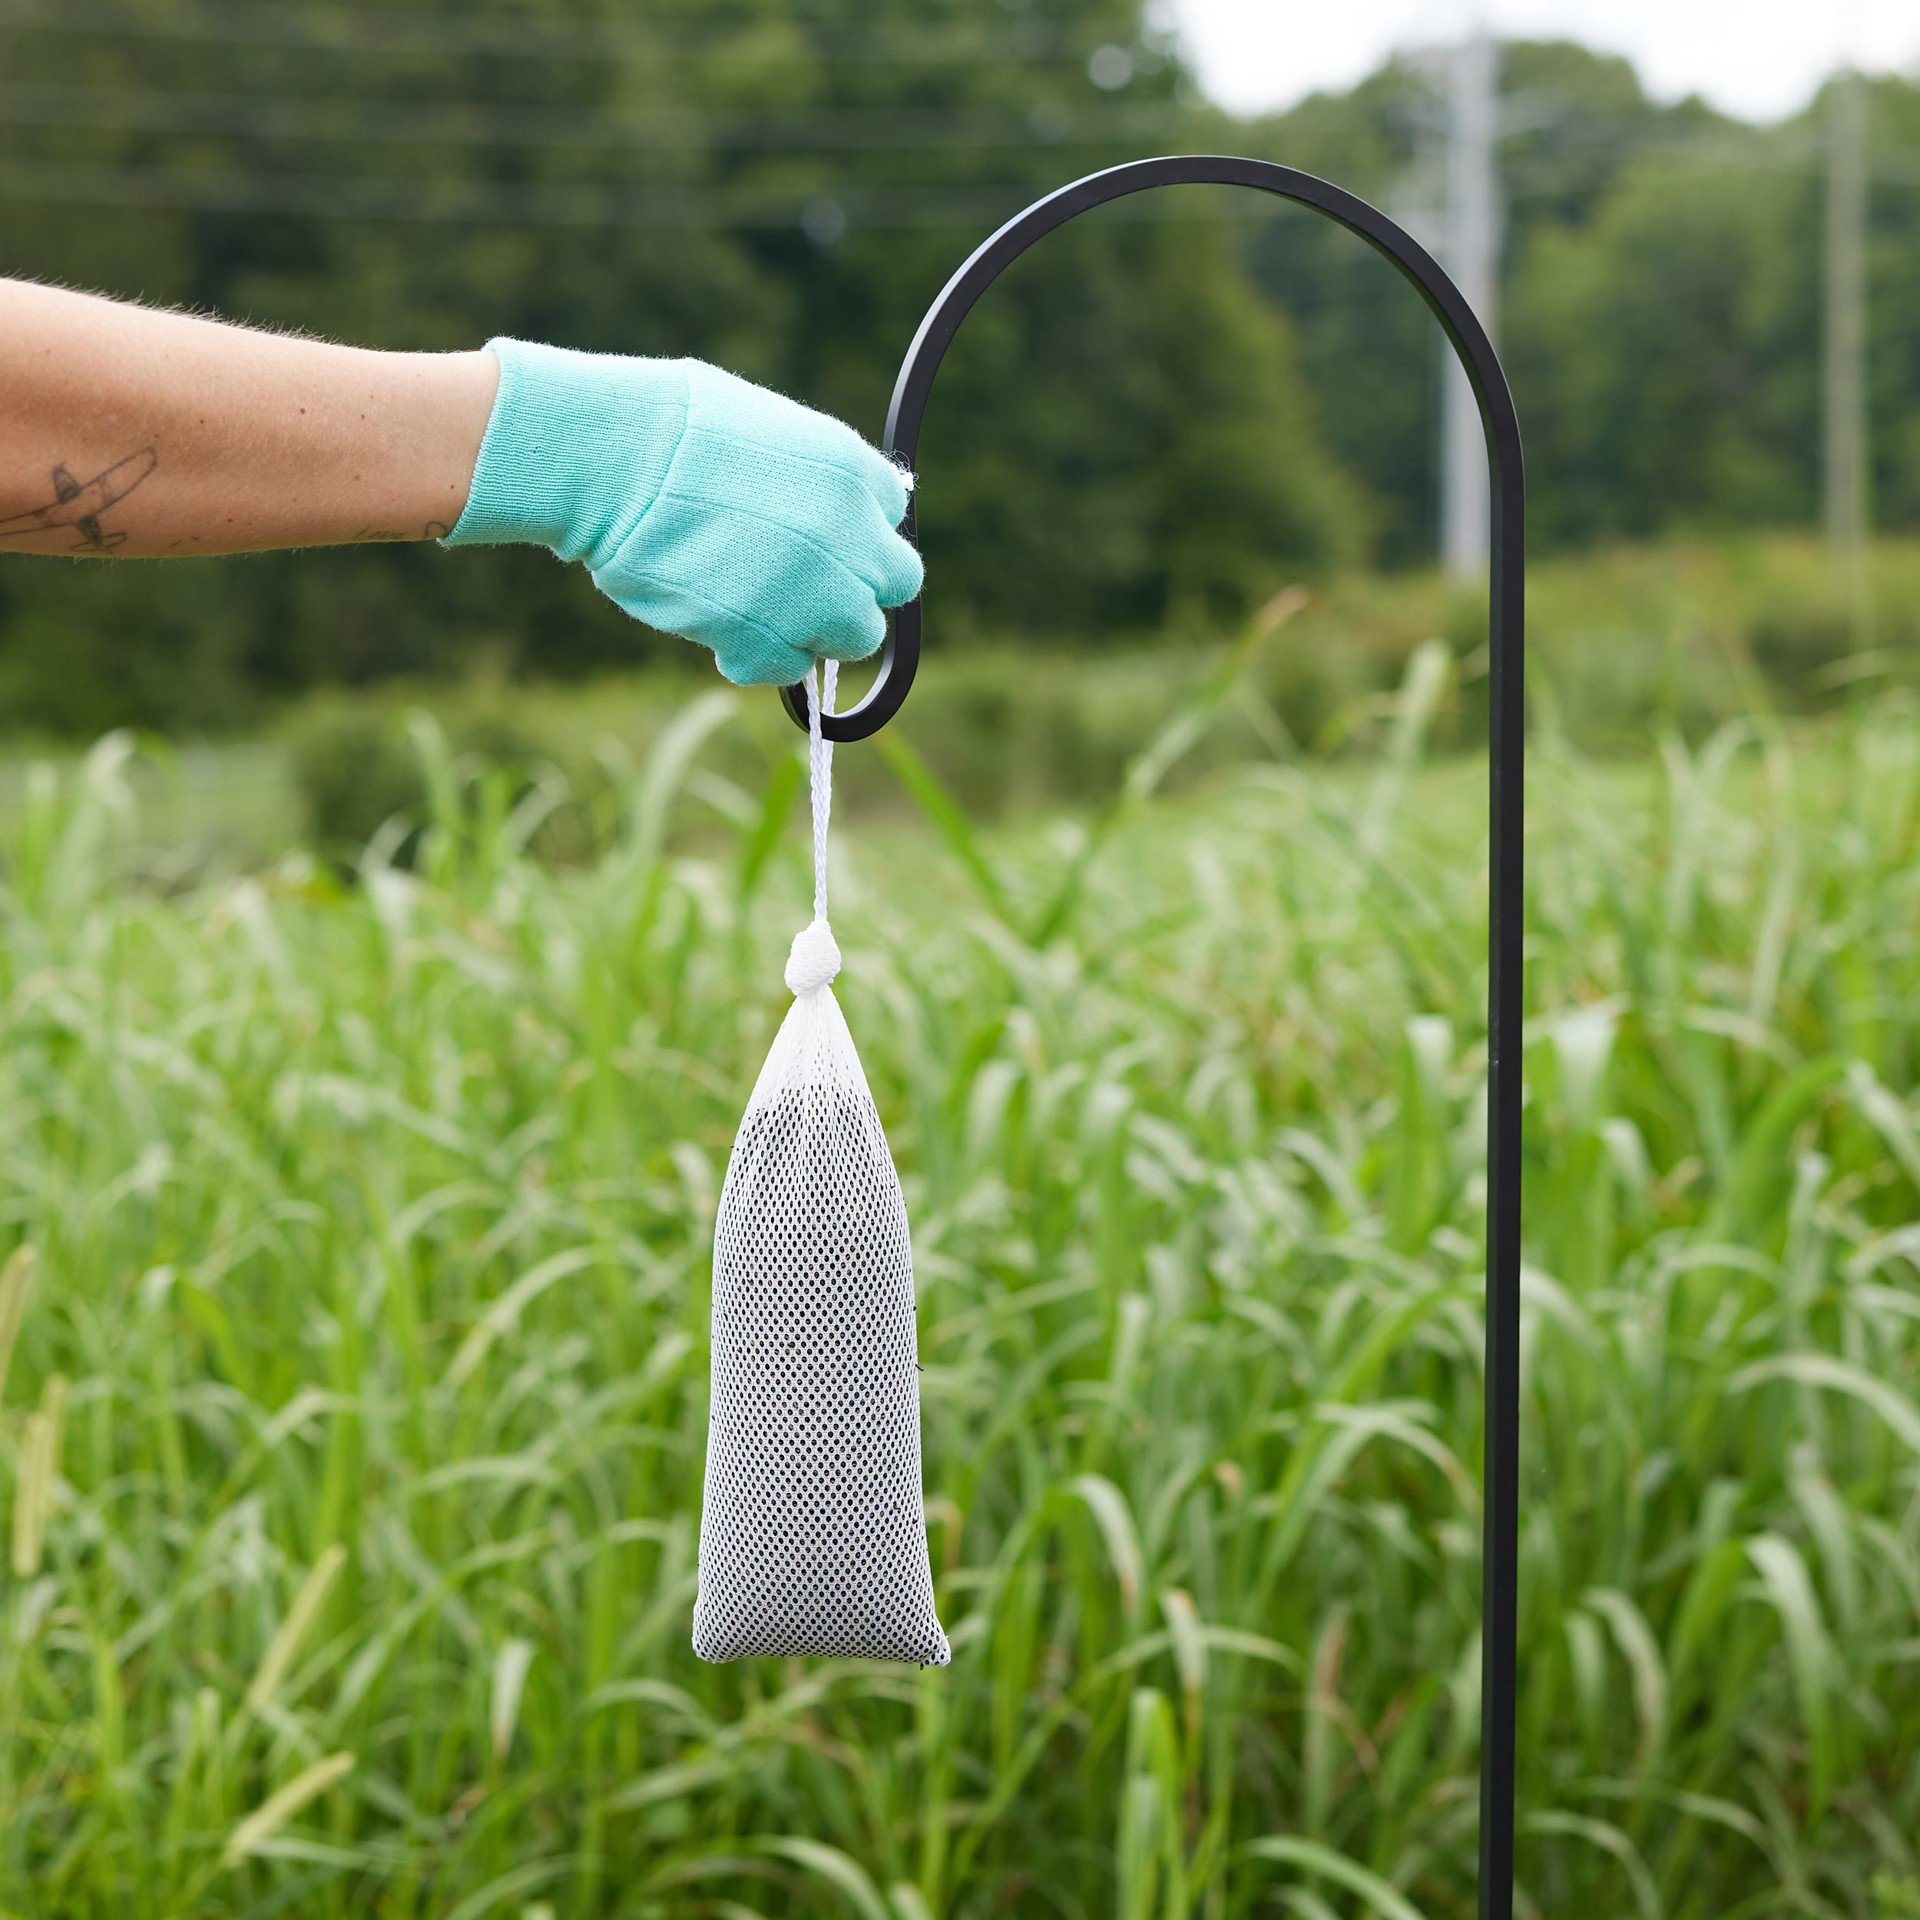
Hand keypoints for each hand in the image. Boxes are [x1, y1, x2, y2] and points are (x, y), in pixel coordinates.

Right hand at [444, 340, 921, 684]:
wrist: (612, 462)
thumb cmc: (666, 426)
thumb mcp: (764, 424)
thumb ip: (809, 474)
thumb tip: (826, 506)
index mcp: (849, 470)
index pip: (891, 514)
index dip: (856, 531)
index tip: (824, 537)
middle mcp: (849, 533)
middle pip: (893, 583)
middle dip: (855, 586)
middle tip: (802, 585)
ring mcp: (815, 591)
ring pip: (855, 636)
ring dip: (815, 628)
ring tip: (756, 608)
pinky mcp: (771, 639)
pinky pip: (790, 669)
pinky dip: (759, 657)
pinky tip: (720, 630)